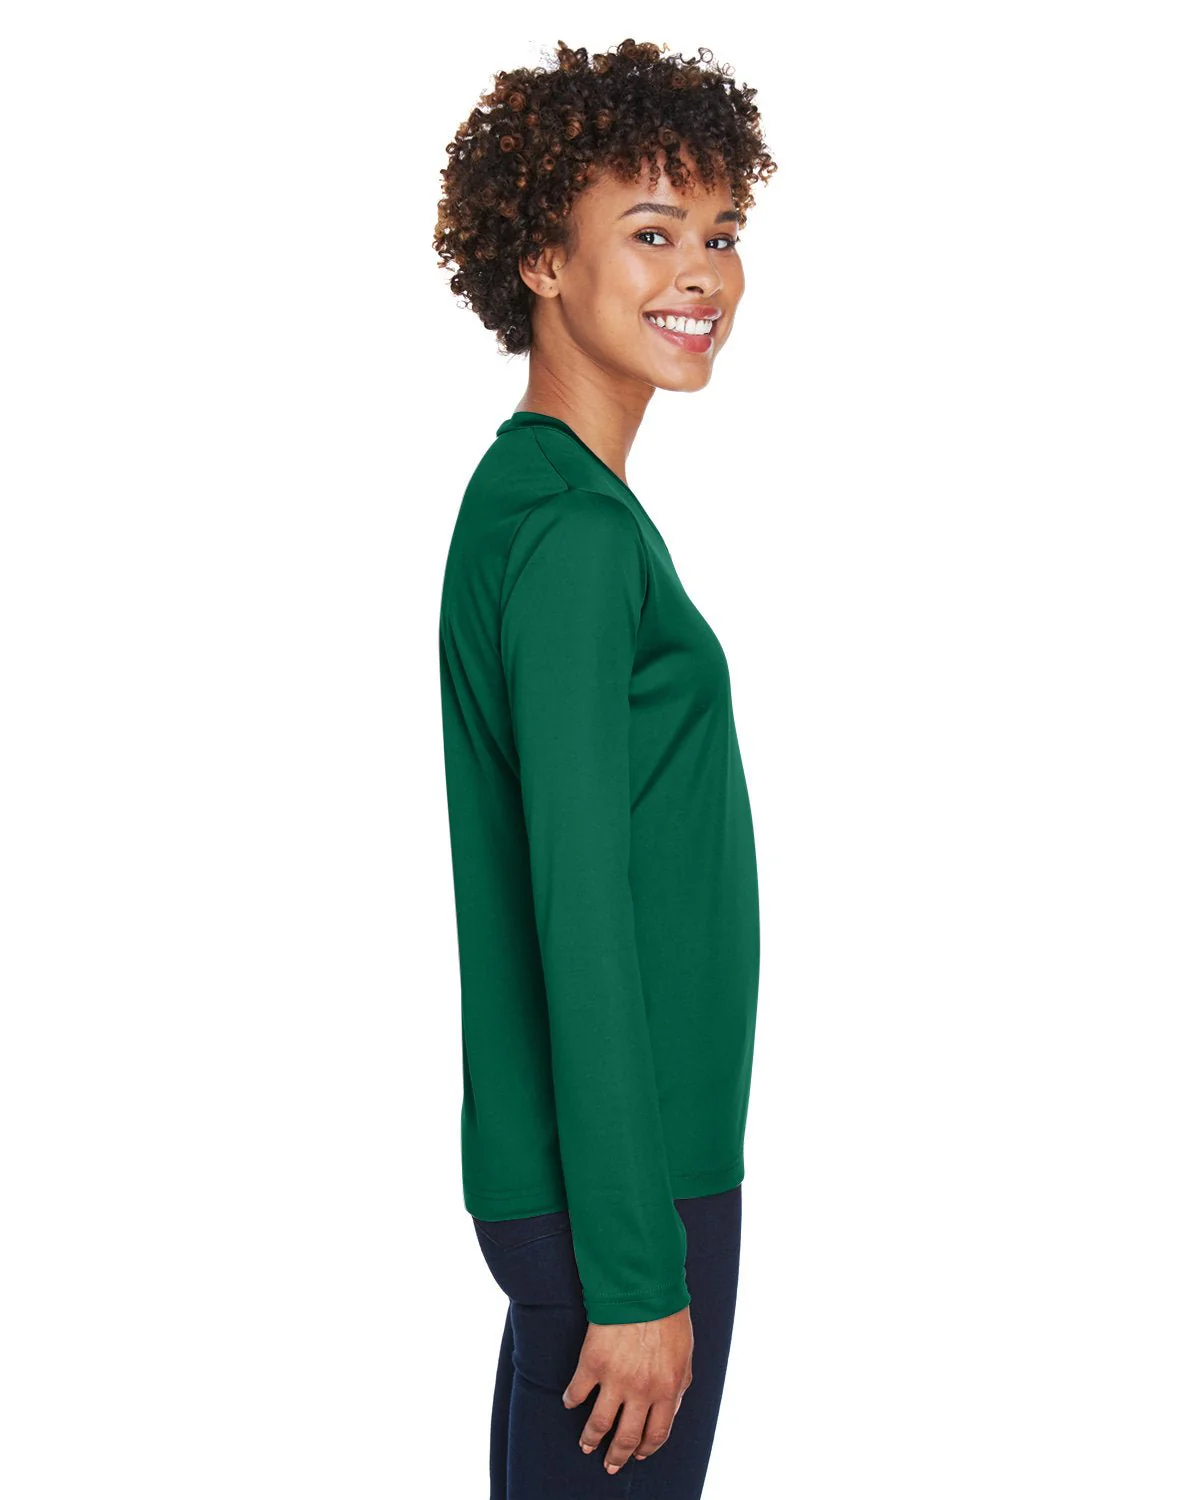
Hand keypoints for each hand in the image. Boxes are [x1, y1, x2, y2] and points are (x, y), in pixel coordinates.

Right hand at [562, 1305, 693, 1473]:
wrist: (644, 1285)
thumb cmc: (669, 1316)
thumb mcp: (685, 1355)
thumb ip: (678, 1386)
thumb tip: (670, 1410)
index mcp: (667, 1389)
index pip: (657, 1433)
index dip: (647, 1448)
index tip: (639, 1454)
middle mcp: (641, 1391)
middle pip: (627, 1436)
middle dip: (617, 1455)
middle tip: (609, 1464)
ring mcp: (615, 1379)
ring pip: (599, 1423)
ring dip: (590, 1439)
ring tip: (585, 1445)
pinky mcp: (592, 1363)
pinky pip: (577, 1392)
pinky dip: (571, 1401)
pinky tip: (570, 1403)